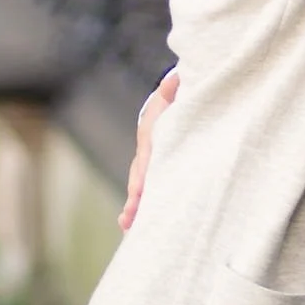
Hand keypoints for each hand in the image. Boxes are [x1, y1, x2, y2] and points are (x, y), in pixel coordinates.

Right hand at [119, 67, 178, 229]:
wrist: (169, 102)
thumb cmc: (176, 98)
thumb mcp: (175, 91)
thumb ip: (174, 88)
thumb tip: (176, 78)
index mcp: (151, 134)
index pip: (147, 158)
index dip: (144, 174)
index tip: (139, 191)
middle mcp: (146, 151)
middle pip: (139, 177)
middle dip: (135, 198)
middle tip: (129, 219)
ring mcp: (148, 163)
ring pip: (140, 187)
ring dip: (135, 207)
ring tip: (127, 226)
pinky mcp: (154, 172)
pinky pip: (149, 191)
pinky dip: (142, 208)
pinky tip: (136, 227)